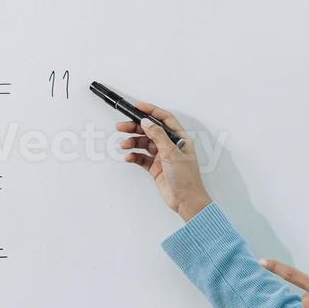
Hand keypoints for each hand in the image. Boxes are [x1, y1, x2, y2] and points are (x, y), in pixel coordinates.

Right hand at [117, 101, 211, 220]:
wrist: (186, 201)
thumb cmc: (186, 178)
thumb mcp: (172, 153)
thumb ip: (158, 136)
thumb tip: (146, 122)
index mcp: (179, 138)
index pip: (164, 119)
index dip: (151, 111)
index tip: (137, 106)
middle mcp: (171, 145)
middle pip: (150, 131)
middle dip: (135, 127)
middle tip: (121, 126)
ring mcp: (163, 156)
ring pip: (144, 144)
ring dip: (133, 143)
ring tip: (124, 145)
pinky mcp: (156, 168)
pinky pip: (142, 158)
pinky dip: (134, 156)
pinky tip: (129, 157)